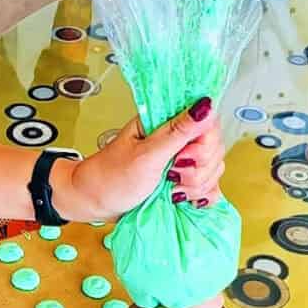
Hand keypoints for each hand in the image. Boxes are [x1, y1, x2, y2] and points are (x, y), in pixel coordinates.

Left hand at [62, 98, 225, 221]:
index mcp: (167, 123)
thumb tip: (205, 104)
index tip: (181, 159)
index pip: (208, 125)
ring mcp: (182, 161)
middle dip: (197, 171)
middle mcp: (177, 139)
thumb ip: (177, 132)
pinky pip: (210, 187)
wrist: (94, 203)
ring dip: (196, 186)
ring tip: (170, 191)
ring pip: (213, 170)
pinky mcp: (184, 182)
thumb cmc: (111, 176)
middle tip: (170, 176)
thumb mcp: (146, 155)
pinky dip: (201, 196)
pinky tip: (184, 200)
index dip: (203, 146)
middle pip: (214, 150)